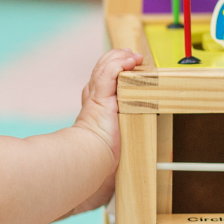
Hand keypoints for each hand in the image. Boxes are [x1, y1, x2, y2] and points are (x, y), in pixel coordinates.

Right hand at [73, 48, 141, 169]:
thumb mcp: (110, 144)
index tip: (127, 66)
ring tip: (134, 56)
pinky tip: (130, 60)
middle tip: (132, 56)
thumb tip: (120, 167)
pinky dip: (119, 63)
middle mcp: (91, 99)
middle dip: (116, 59)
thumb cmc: (97, 158)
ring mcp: (95, 97)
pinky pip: (108, 73)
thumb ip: (115, 141)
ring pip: (104, 67)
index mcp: (93, 108)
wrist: (89, 159)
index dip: (112, 70)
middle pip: (101, 69)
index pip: (100, 82)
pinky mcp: (100, 98)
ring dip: (120, 57)